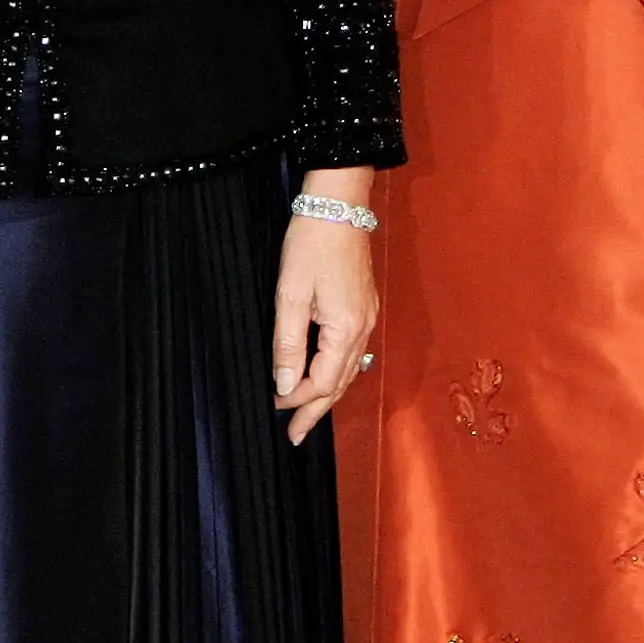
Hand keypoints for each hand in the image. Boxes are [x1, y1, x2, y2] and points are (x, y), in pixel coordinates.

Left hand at [273, 171, 378, 446]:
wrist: (338, 206)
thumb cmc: (311, 245)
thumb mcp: (290, 294)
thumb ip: (287, 343)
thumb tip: (285, 385)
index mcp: (345, 329)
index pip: (323, 381)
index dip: (299, 400)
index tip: (275, 408)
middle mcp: (363, 329)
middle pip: (340, 383)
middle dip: (316, 410)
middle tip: (296, 436)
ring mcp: (367, 317)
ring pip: (349, 369)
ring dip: (327, 393)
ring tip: (308, 414)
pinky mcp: (364, 306)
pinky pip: (352, 352)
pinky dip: (337, 372)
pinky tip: (325, 376)